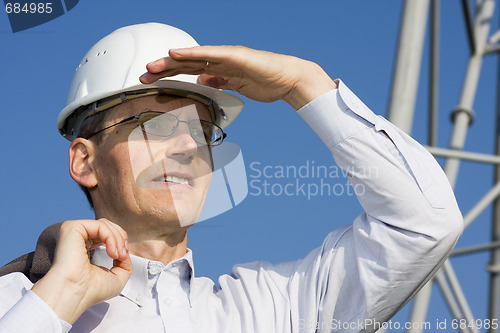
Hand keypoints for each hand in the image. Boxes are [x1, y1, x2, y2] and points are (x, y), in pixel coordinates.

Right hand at [31, 219, 131, 323]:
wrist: (75, 295)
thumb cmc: (92, 291)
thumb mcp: (118, 276)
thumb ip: (125, 262)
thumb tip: (125, 251)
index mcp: (86, 247)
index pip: (107, 234)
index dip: (120, 242)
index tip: (124, 257)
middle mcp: (78, 238)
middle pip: (107, 226)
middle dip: (121, 239)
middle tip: (123, 256)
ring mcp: (74, 232)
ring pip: (105, 224)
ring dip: (118, 239)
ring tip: (118, 256)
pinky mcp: (72, 228)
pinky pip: (100, 225)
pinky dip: (111, 237)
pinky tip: (112, 252)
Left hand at [139, 46, 336, 109]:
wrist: (287, 79)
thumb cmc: (265, 83)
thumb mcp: (235, 86)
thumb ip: (219, 82)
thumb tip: (202, 81)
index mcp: (218, 69)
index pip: (188, 71)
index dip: (168, 74)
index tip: (150, 83)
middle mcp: (219, 60)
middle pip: (185, 63)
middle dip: (162, 69)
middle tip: (142, 75)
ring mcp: (226, 57)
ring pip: (193, 58)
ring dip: (170, 61)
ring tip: (151, 65)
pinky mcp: (235, 56)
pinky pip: (210, 55)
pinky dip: (192, 54)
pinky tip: (176, 53)